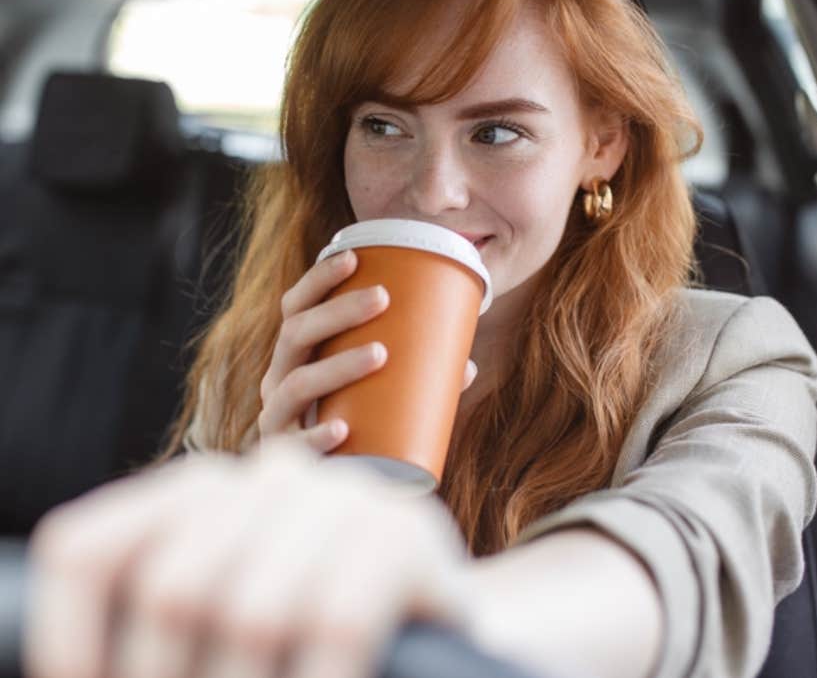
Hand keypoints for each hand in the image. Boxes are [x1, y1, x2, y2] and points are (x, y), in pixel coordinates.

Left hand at [25, 438, 470, 677]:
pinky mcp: (403, 535)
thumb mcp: (219, 612)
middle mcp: (268, 476)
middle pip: (172, 590)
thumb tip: (75, 669)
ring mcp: (342, 497)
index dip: (67, 639)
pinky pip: (334, 625)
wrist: (430, 611)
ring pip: (253, 613)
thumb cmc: (306, 629)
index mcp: (201, 490)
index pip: (85, 548)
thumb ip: (162, 611)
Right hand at [259, 250, 477, 452]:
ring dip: (338, 364)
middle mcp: (278, 379)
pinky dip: (316, 435)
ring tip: (382, 353)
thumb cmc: (350, 425)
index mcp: (295, 356)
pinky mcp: (282, 456)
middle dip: (338, 311)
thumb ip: (412, 378)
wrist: (319, 487)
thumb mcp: (371, 393)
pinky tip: (342, 429)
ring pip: (298, 382)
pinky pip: (294, 444)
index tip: (354, 257)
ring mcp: (276, 417)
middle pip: (295, 333)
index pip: (296, 306)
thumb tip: (465, 364)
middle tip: (383, 298)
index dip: (319, 279)